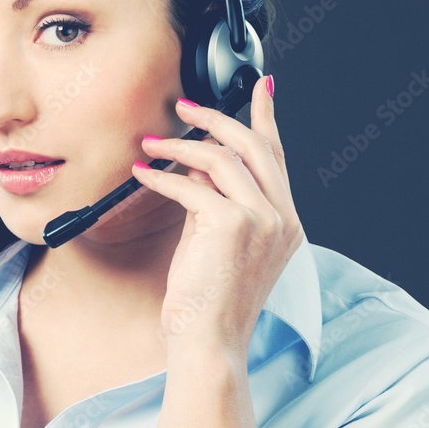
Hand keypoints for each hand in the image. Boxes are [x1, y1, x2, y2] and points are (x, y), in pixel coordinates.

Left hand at [132, 74, 303, 355]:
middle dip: (215, 118)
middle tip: (183, 106)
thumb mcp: (220, 243)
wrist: (209, 340)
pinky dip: (162, 175)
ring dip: (180, 145)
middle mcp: (282, 217)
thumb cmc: (209, 300)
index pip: (279, 156)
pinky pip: (192, 185)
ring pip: (222, 158)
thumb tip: (197, 167)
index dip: (267, 116)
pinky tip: (142, 174)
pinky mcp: (232, 225)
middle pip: (253, 145)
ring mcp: (262, 220)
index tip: (261, 87)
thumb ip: (218, 203)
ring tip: (150, 145)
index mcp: (286, 222)